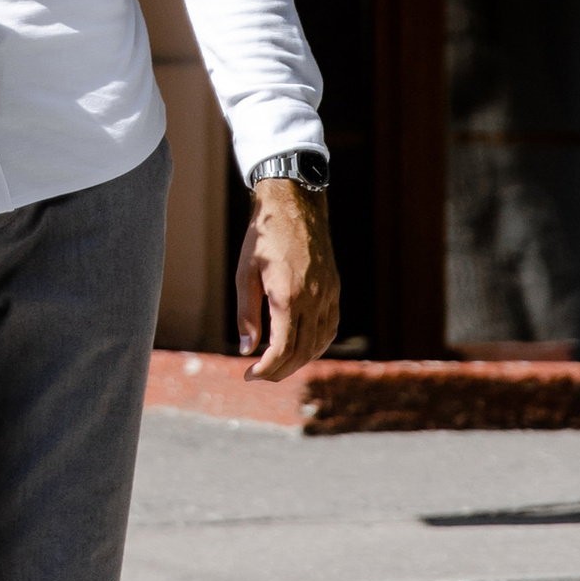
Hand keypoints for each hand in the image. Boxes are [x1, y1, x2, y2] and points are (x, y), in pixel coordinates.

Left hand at [237, 179, 339, 379]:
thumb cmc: (264, 238)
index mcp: (288, 296)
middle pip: (302, 352)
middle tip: (259, 375)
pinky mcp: (334, 290)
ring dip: (298, 361)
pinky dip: (316, 345)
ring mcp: (328, 295)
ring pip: (319, 343)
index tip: (250, 374)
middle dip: (280, 371)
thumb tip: (247, 350)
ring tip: (277, 365)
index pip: (283, 349)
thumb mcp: (245, 274)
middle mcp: (313, 299)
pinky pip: (330, 328)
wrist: (295, 205)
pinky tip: (301, 348)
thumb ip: (246, 315)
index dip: (266, 369)